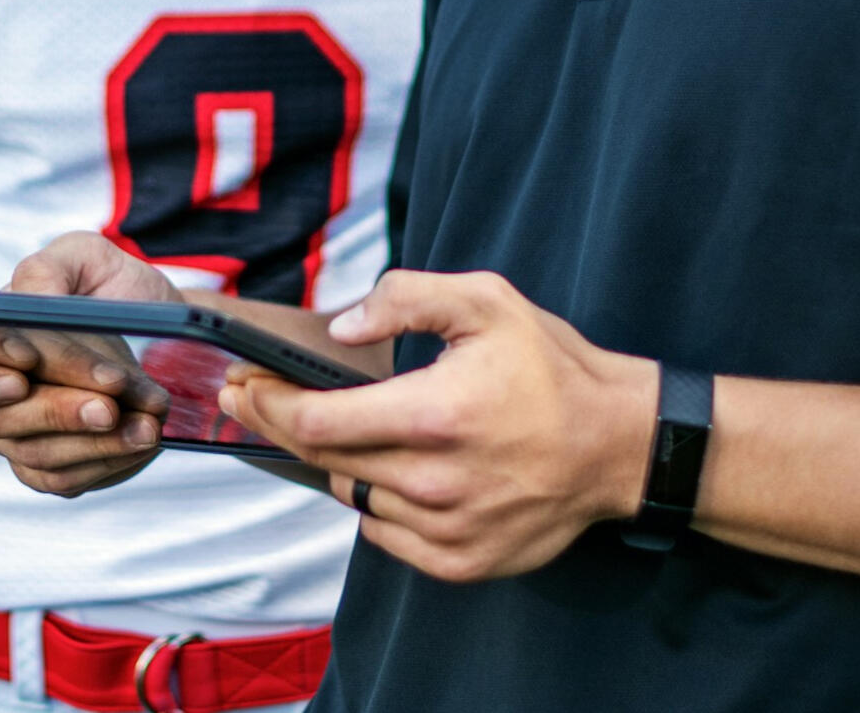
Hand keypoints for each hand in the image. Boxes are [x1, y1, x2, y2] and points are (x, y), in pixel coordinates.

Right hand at [0, 232, 177, 495]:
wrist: (162, 327)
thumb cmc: (111, 286)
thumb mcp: (85, 257)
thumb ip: (47, 269)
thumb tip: (29, 297)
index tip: (27, 362)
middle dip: (54, 409)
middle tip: (106, 404)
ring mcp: (14, 433)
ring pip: (34, 452)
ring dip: (93, 437)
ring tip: (145, 421)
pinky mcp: (48, 465)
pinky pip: (64, 476)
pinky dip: (109, 457)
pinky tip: (143, 435)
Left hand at [220, 269, 659, 581]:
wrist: (617, 443)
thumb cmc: (551, 367)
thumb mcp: (487, 299)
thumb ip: (405, 297)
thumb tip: (341, 328)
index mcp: (432, 415)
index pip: (316, 419)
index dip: (267, 402)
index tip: (243, 383)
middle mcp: (432, 482)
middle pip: (323, 458)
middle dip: (277, 424)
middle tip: (253, 397)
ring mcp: (445, 530)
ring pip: (355, 495)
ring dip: (339, 460)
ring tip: (343, 426)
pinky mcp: (460, 562)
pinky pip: (387, 534)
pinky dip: (379, 501)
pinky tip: (393, 468)